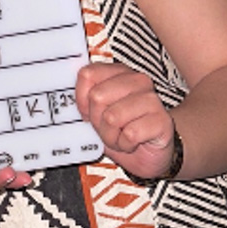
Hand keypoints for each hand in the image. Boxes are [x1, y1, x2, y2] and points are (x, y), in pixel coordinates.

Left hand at [75, 62, 175, 178]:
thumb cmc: (122, 132)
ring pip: (112, 117)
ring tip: (122, 136)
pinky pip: (130, 133)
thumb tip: (64, 98)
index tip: (88, 113)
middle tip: (109, 129)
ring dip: (112, 136)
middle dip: (98, 122)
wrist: (149, 154)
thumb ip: (82, 102)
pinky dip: (126, 144)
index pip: (87, 75)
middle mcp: (137, 80)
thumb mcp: (96, 115)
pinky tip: (134, 142)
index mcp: (118, 73)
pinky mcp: (162, 119)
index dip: (82, 100)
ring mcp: (152, 99)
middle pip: (97, 96)